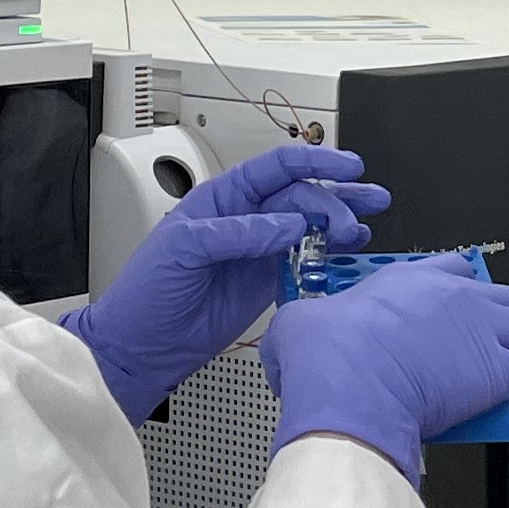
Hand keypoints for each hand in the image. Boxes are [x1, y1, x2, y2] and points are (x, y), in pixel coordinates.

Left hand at [62, 144, 387, 420]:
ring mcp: (261, 250)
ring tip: (366, 227)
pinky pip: (308, 261)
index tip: (346, 167)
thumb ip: (238, 232)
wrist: (142, 345)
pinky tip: (351, 251)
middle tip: (355, 217)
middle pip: (303, 195)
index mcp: (223, 197)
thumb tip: (290, 223)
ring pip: (312, 225)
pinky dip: (333, 255)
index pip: (277, 168)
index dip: (315, 161)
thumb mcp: (184, 249)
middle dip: (335, 200)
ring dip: (342, 222)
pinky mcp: (270, 281)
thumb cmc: (146, 291)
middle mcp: (247, 218)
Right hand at [257, 257, 508, 485]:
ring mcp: (481, 330)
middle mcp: (454, 297)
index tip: (452, 310)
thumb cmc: (326, 358)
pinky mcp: (499, 370)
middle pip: (498, 293)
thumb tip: (294, 336)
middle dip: (497, 314)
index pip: (452, 269)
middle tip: (484, 340)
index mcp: (410, 280)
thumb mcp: (299, 323)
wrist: (349, 389)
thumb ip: (307, 321)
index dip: (458, 290)